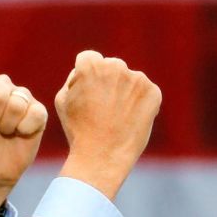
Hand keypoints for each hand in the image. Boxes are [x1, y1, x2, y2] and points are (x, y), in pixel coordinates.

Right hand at [55, 50, 161, 201]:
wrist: (102, 157)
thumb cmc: (78, 130)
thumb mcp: (63, 100)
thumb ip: (74, 77)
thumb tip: (86, 70)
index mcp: (91, 65)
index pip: (90, 59)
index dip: (87, 78)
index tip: (89, 95)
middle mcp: (115, 66)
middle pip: (111, 67)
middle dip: (108, 82)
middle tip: (104, 109)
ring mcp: (137, 79)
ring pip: (129, 80)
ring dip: (125, 92)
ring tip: (117, 117)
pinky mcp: (153, 92)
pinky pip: (145, 92)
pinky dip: (140, 103)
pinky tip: (130, 120)